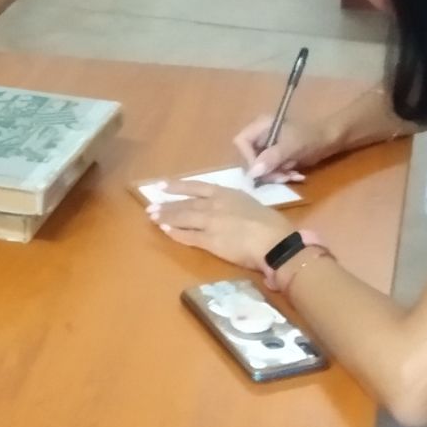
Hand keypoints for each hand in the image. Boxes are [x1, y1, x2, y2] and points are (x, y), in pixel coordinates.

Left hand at [148, 182, 296, 272]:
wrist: (275, 241)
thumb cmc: (271, 223)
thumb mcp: (251, 204)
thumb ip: (236, 205)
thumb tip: (231, 210)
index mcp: (227, 193)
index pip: (196, 187)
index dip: (177, 186)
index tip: (162, 185)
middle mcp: (215, 205)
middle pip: (185, 204)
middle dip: (167, 205)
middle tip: (151, 206)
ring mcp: (211, 222)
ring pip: (183, 218)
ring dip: (166, 218)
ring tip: (152, 217)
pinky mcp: (210, 241)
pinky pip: (189, 237)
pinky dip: (175, 234)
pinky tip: (165, 232)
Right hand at [232, 113, 341, 180]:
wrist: (334, 139)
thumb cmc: (312, 136)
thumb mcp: (292, 147)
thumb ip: (272, 158)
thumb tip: (253, 173)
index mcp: (261, 125)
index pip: (241, 142)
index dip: (248, 158)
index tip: (263, 171)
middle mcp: (262, 135)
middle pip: (250, 157)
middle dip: (265, 171)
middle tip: (281, 178)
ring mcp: (270, 146)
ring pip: (262, 166)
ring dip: (276, 175)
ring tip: (292, 176)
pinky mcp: (278, 156)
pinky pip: (273, 169)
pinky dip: (283, 175)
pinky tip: (296, 175)